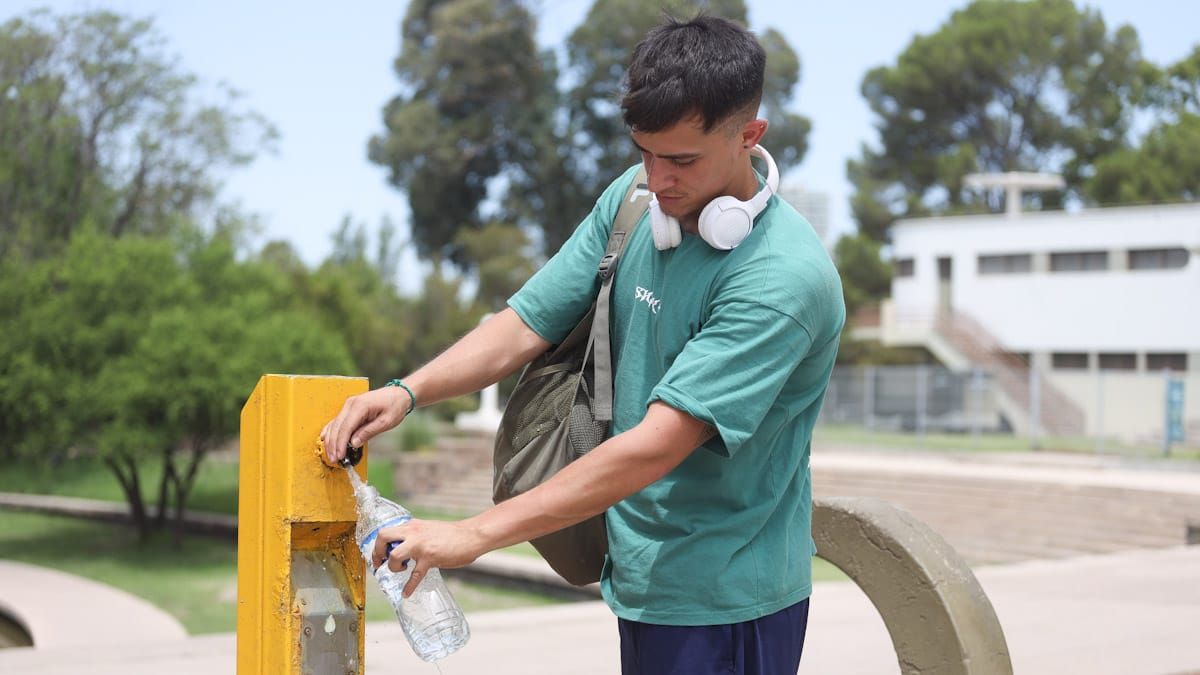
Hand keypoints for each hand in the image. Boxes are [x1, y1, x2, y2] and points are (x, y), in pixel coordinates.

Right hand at [320, 386, 410, 464]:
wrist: (398, 394)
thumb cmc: (394, 406)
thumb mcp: (386, 422)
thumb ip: (369, 432)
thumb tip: (354, 443)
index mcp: (360, 406)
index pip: (346, 427)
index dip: (341, 443)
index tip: (339, 456)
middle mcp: (351, 404)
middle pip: (337, 427)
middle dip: (333, 445)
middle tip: (334, 460)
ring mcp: (348, 405)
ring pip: (334, 424)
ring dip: (331, 440)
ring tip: (331, 455)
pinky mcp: (349, 408)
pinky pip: (337, 421)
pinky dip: (331, 431)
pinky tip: (326, 440)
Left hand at [371, 519, 485, 596]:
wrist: (471, 535)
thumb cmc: (453, 534)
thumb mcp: (429, 528)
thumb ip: (416, 535)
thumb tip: (405, 546)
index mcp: (412, 525)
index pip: (387, 530)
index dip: (378, 544)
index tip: (379, 555)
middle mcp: (413, 532)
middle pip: (383, 536)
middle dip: (377, 552)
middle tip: (380, 563)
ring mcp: (421, 545)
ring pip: (394, 555)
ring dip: (393, 567)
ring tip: (401, 570)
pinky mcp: (430, 558)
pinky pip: (415, 575)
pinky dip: (409, 586)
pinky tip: (406, 593)